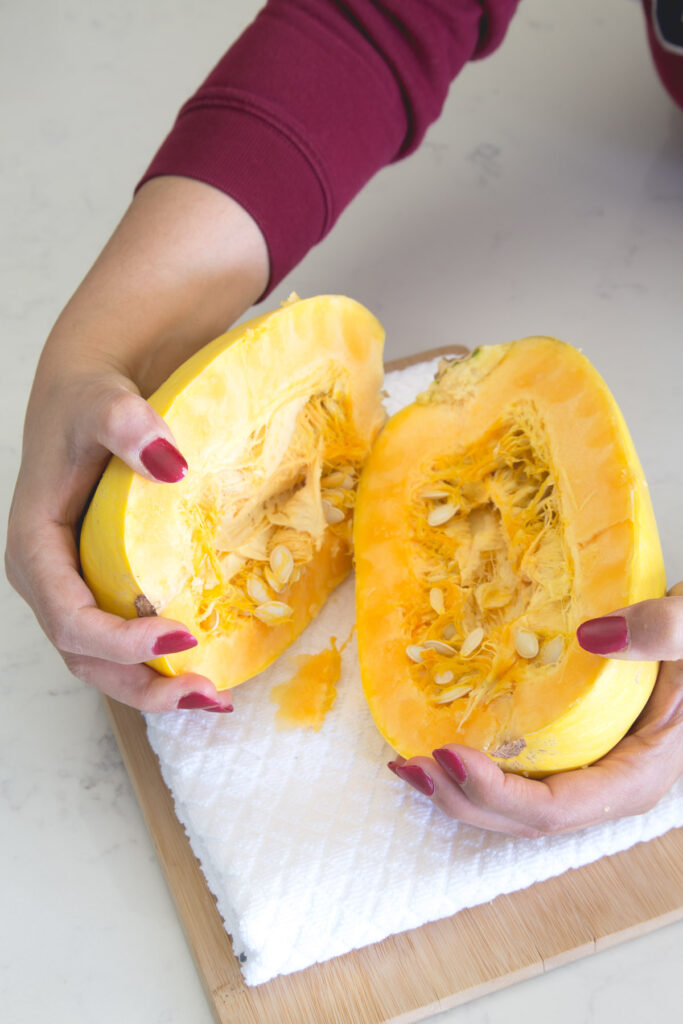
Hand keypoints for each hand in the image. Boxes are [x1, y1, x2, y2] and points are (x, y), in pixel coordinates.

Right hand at [5, 177, 268, 712]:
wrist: (100, 391)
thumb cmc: (92, 399)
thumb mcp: (104, 403)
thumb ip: (128, 427)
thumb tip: (170, 462)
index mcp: (35, 548)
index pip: (69, 616)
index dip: (119, 640)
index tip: (182, 637)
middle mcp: (51, 579)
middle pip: (85, 656)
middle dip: (142, 684)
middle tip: (207, 693)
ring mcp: (78, 587)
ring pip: (102, 660)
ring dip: (152, 687)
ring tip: (212, 697)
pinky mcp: (106, 584)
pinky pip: (124, 638)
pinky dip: (159, 662)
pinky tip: (206, 665)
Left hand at [388, 583, 682, 836]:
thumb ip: (661, 633)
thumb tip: (593, 635)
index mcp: (634, 779)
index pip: (551, 809)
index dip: (495, 791)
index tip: (447, 754)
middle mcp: (606, 790)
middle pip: (520, 819)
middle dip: (459, 798)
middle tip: (407, 762)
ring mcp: (588, 778)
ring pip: (513, 807)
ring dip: (457, 792)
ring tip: (406, 764)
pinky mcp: (572, 757)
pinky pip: (518, 778)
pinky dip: (473, 770)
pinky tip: (438, 746)